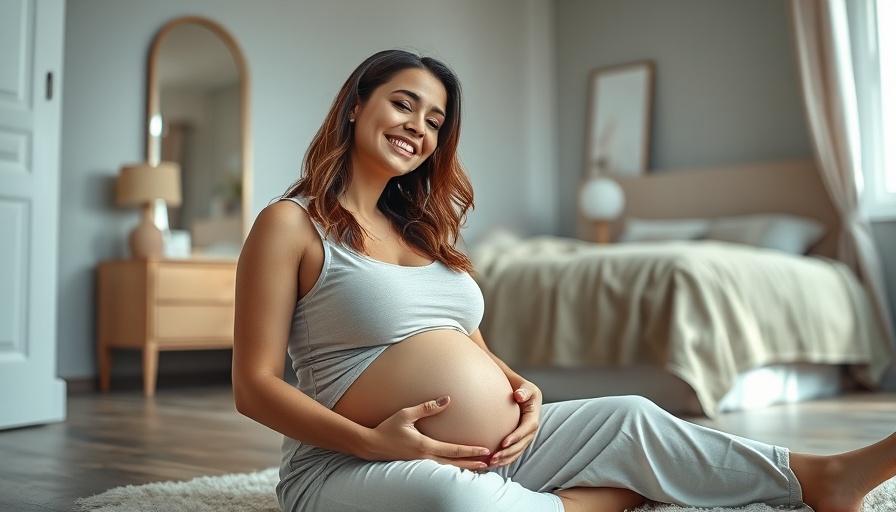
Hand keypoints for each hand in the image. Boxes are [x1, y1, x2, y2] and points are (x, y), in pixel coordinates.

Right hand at [361, 396, 491, 470]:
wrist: (371, 445)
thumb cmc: (387, 428)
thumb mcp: (406, 414)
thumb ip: (426, 407)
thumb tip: (446, 399)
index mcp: (425, 445)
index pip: (454, 450)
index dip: (471, 451)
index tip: (485, 450)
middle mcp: (425, 458)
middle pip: (455, 464)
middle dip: (473, 464)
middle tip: (490, 463)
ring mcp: (421, 463)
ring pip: (448, 469)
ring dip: (464, 468)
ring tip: (479, 467)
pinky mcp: (417, 464)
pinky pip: (439, 468)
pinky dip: (451, 468)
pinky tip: (458, 466)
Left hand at [490, 381, 541, 467]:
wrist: (522, 394)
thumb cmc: (523, 390)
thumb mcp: (527, 388)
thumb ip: (524, 391)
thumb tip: (519, 396)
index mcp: (533, 417)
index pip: (526, 429)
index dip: (516, 437)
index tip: (503, 443)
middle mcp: (531, 430)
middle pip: (521, 445)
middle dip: (509, 453)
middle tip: (494, 457)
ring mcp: (526, 437)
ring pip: (517, 452)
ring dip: (505, 459)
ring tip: (491, 463)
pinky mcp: (519, 440)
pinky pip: (513, 452)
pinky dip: (504, 459)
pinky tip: (493, 463)